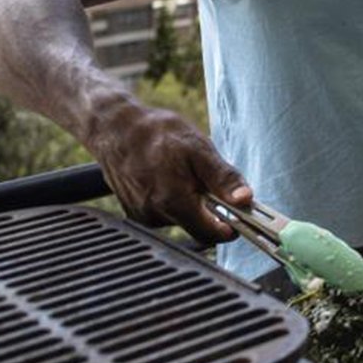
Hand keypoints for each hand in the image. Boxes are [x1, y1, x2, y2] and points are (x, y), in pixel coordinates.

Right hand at [88, 98, 251, 245]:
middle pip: (197, 226)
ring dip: (192, 202)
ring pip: (182, 219)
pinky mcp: (135, 212)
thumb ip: (223, 178)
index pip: (210, 234)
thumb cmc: (158, 134)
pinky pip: (166, 214)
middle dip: (211, 209)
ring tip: (184, 173)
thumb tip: (245, 199)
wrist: (116, 128)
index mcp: (172, 201)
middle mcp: (154, 215)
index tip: (242, 214)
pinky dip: (175, 200)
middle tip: (209, 180)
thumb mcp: (199, 149)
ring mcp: (142, 215)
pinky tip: (169, 177)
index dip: (231, 226)